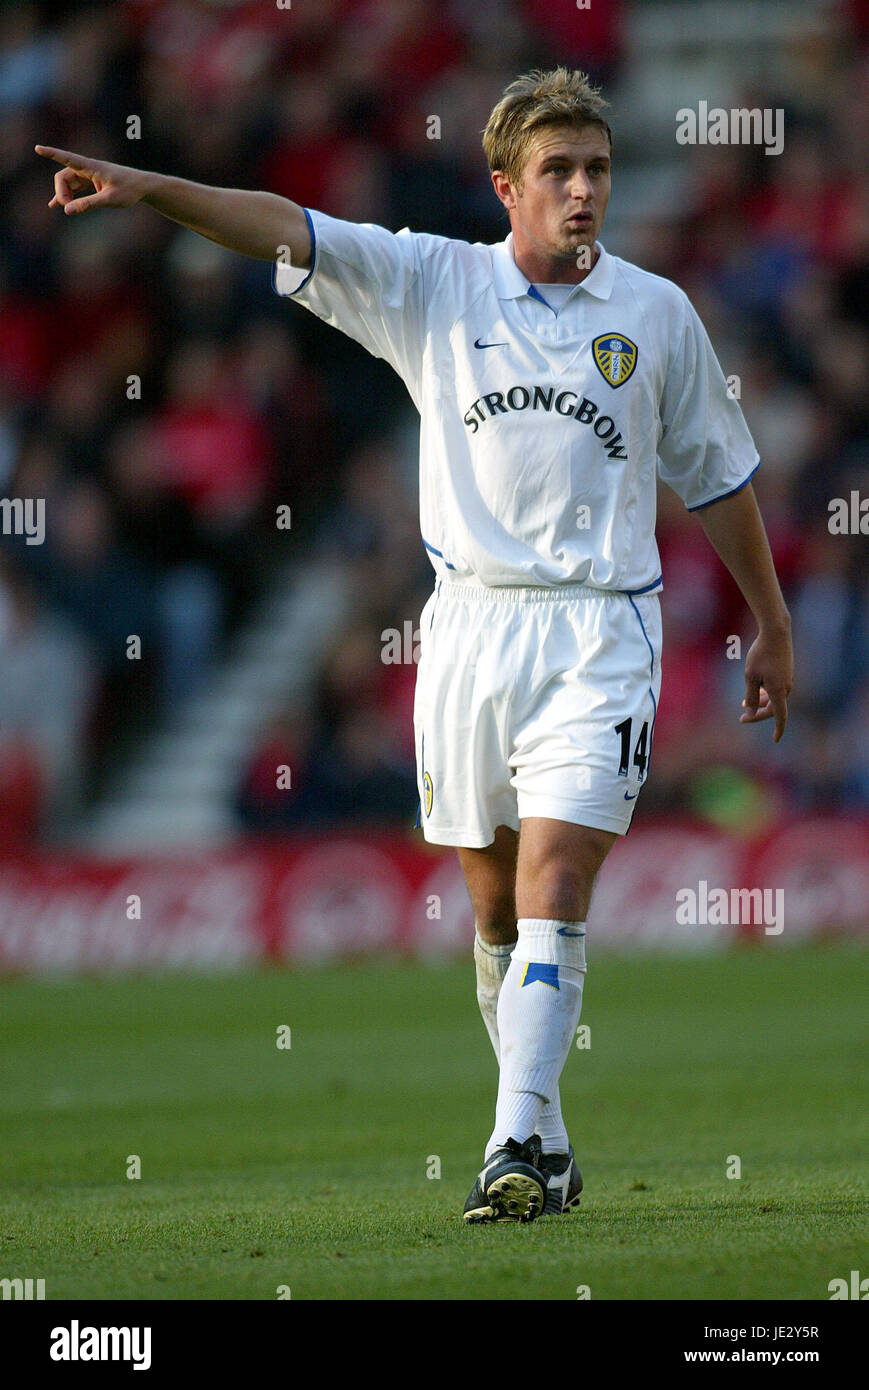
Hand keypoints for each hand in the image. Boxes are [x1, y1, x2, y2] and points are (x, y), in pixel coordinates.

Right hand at [35, 146, 145, 214]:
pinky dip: (67, 196)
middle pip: (63, 177)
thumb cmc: (129, 190)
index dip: (51, 154)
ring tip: (64, 209)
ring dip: (64, 196)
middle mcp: (87, 168)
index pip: (67, 158)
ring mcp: (89, 175)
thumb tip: (67, 210)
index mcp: (91, 167)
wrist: (143, 186)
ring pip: (68, 183)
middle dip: (61, 192)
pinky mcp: (92, 182)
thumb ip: (88, 205)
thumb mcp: (109, 200)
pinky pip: (75, 188)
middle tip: (68, 209)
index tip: (38, 148)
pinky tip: (58, 205)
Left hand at [740, 626, 792, 742]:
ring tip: (743, 703)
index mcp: (779, 691)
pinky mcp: (786, 672)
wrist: (776, 632)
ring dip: (760, 702)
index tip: (775, 740)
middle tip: (742, 718)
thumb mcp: (750, 676)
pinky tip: (755, 689)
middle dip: (757, 713)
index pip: (780, 716)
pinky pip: (776, 688)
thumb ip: (750, 696)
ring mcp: (788, 679)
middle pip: (774, 708)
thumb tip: (749, 712)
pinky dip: (765, 693)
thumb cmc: (760, 653)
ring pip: (774, 698)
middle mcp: (786, 687)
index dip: (778, 730)